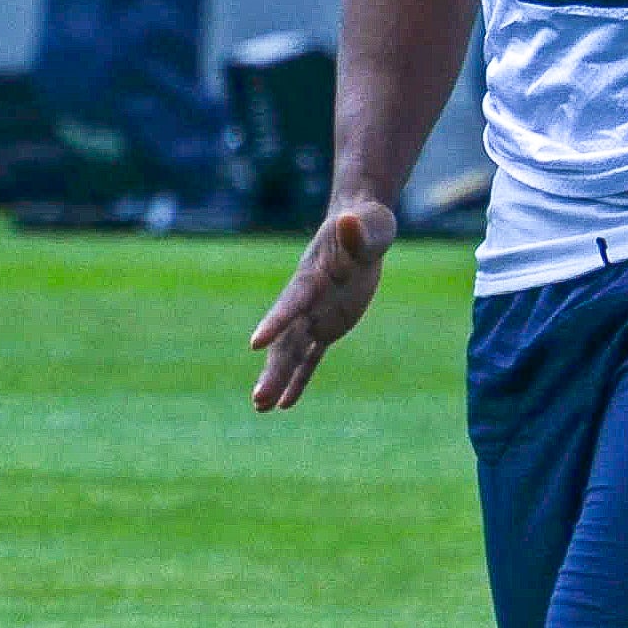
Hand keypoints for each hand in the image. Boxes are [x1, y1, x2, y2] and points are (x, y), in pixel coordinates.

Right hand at [248, 200, 396, 411]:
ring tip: (260, 408)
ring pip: (293, 352)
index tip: (256, 343)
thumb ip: (359, 230)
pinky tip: (284, 404)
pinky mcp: (329, 325)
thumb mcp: (372, 224)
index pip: (293, 301)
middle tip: (258, 399)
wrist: (361, 223)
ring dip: (279, 378)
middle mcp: (308, 299)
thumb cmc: (368, 221)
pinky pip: (311, 356)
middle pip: (287, 338)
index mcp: (314, 275)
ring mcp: (316, 314)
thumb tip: (349, 219)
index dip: (277, 321)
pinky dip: (300, 378)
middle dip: (274, 368)